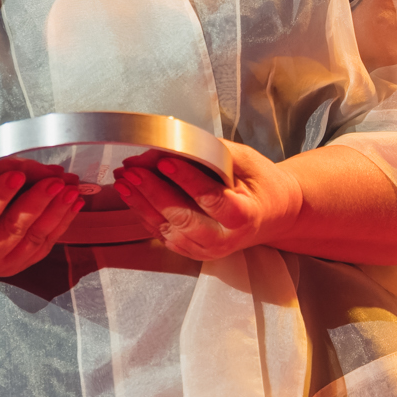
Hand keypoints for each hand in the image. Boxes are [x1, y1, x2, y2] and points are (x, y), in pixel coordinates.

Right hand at [0, 164, 87, 277]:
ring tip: (70, 190)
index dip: (0, 196)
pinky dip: (62, 223)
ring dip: (56, 212)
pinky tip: (72, 204)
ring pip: (34, 238)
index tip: (17, 175)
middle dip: (37, 202)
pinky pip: (45, 244)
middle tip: (54, 181)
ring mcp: (2, 264)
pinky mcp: (20, 265)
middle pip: (14, 228)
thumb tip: (23, 161)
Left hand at [112, 143, 303, 260]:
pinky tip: (131, 194)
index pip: (213, 200)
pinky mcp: (192, 251)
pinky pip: (162, 234)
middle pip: (184, 219)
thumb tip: (171, 145)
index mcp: (245, 215)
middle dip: (154, 192)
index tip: (165, 161)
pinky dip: (143, 213)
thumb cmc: (260, 184)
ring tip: (124, 179)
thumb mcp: (246, 160)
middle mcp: (225, 239)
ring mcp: (207, 249)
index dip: (187, 181)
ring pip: (168, 229)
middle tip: (133, 170)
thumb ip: (211, 153)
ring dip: (141, 203)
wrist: (272, 214)